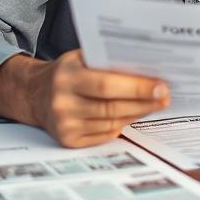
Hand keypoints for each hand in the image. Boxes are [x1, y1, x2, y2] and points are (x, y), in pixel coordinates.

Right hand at [0, 50, 169, 147]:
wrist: (34, 94)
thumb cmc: (67, 72)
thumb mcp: (80, 58)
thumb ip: (107, 61)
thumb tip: (147, 66)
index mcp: (66, 76)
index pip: (107, 84)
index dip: (137, 87)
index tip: (162, 86)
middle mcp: (62, 102)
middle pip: (112, 107)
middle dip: (144, 102)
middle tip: (166, 97)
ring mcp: (64, 125)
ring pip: (112, 122)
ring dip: (137, 113)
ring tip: (155, 104)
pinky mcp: (68, 141)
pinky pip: (105, 135)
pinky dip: (122, 124)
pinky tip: (134, 114)